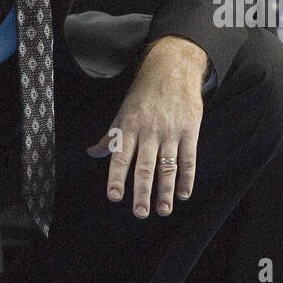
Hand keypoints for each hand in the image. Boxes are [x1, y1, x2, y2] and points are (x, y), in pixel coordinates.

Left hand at [86, 36, 205, 217]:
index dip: (117, 177)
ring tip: (163, 210)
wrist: (173, 69)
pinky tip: (183, 194)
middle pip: (145, 166)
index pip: (121, 157)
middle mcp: (149, 132)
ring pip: (167, 167)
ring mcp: (171, 132)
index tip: (115, 196)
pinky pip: (188, 158)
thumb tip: (92, 153)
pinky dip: (187, 178)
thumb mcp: (123, 112)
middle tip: (140, 213)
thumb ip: (110, 136)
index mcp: (130, 127)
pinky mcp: (190, 130)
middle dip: (142, 192)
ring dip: (165, 191)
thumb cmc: (144, 93)